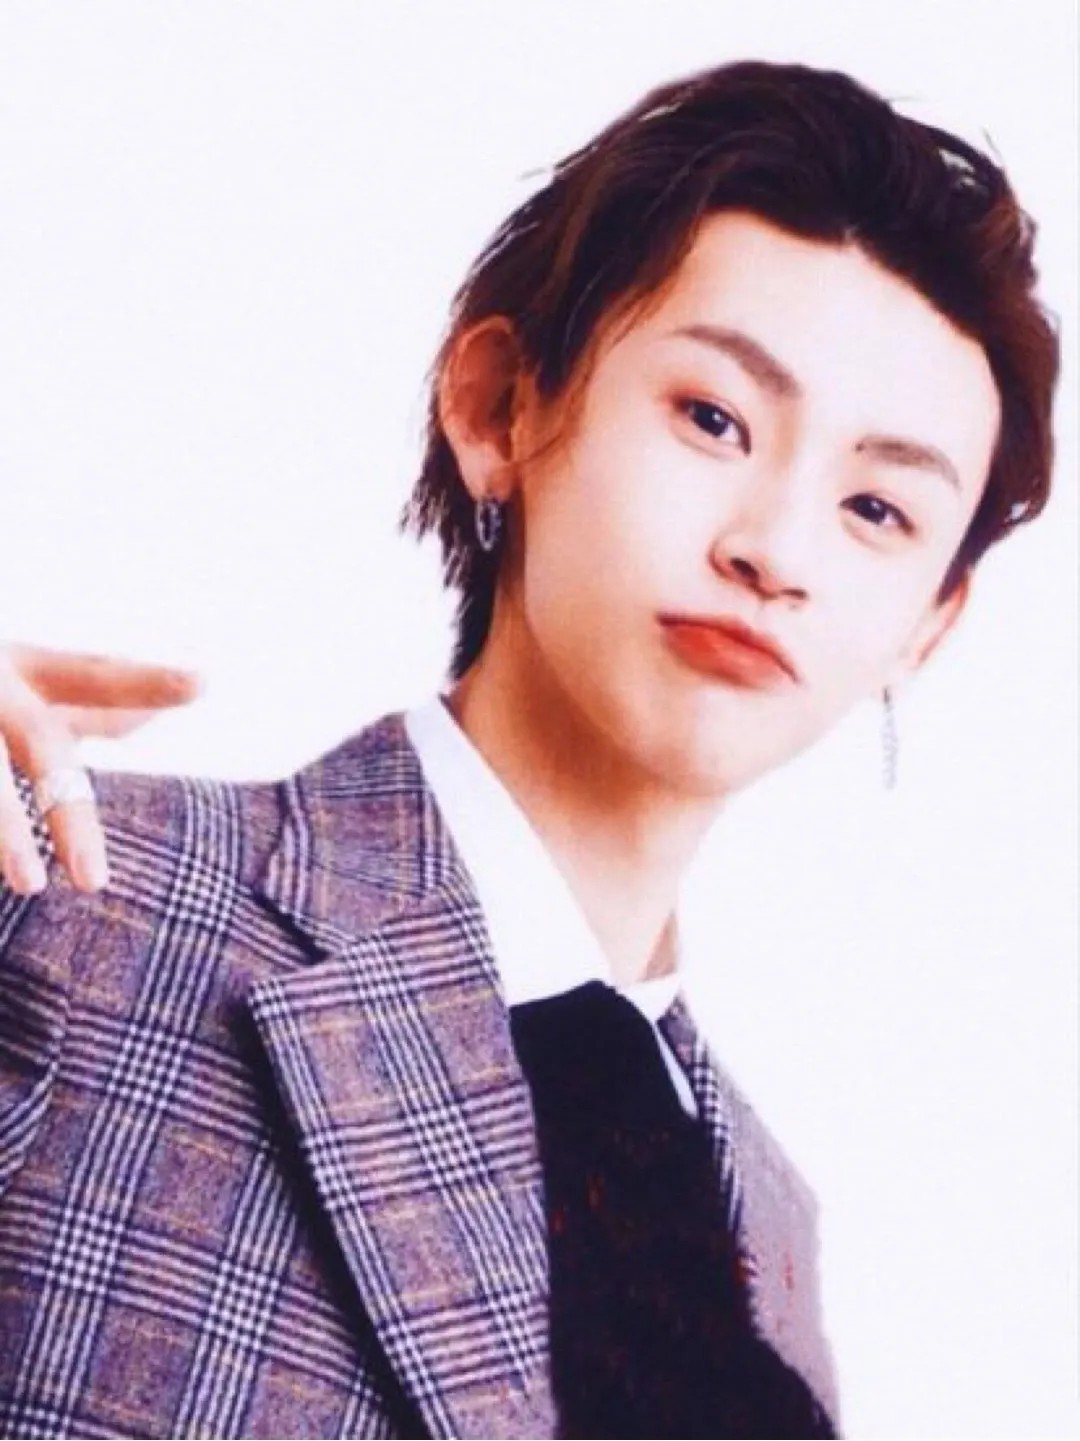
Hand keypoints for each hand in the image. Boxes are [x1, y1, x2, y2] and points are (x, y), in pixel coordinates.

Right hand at [0, 643, 200, 895]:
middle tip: (94, 881)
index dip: (143, 679)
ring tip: (31, 882)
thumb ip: (81, 704)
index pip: (93, 673)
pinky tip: (6, 858)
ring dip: (3, 829)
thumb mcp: (20, 679)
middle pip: (39, 743)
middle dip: (67, 810)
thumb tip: (146, 720)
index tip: (202, 681)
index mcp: (21, 665)